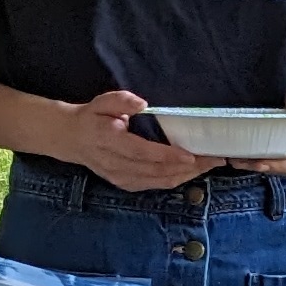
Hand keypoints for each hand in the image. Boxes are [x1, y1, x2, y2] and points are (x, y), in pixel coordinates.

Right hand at [68, 90, 219, 192]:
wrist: (72, 139)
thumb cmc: (92, 118)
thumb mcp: (101, 101)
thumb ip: (120, 100)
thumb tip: (143, 104)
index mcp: (109, 141)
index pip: (141, 152)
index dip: (167, 156)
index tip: (190, 155)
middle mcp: (115, 165)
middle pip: (156, 171)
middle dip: (188, 167)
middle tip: (214, 159)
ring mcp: (120, 178)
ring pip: (158, 181)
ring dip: (186, 175)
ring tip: (209, 165)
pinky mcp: (126, 184)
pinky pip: (155, 186)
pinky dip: (176, 180)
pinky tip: (192, 172)